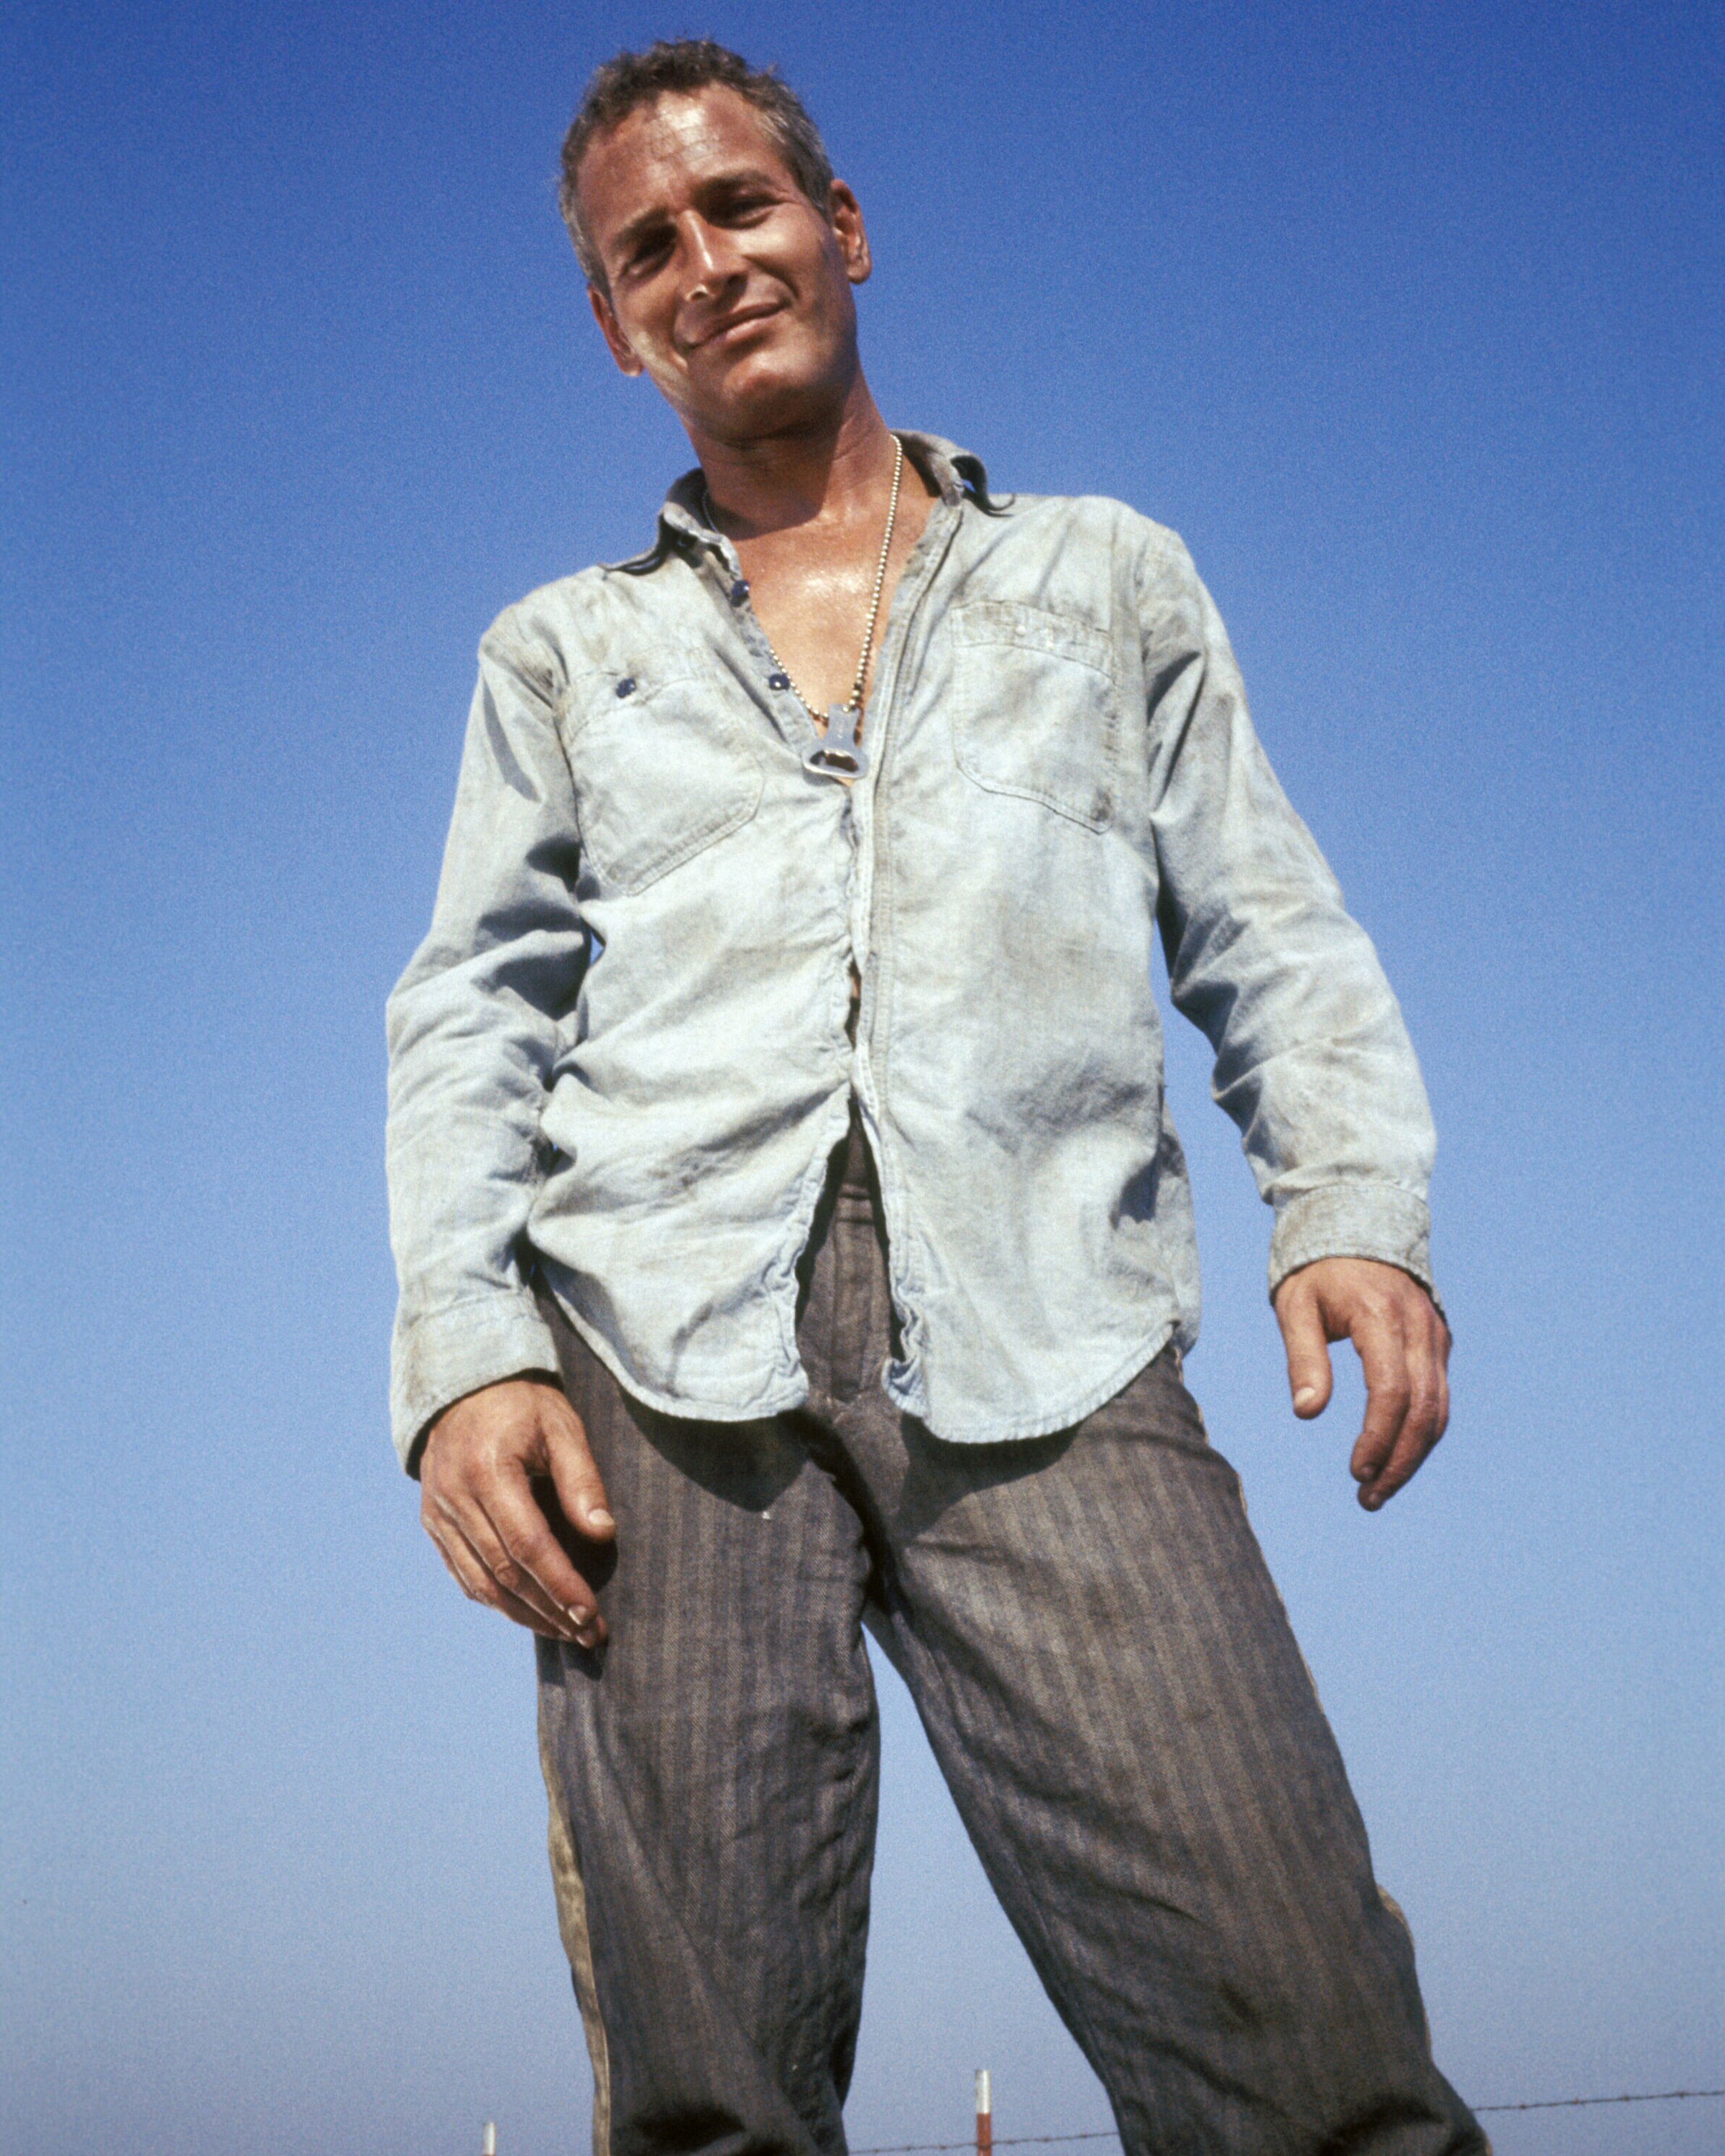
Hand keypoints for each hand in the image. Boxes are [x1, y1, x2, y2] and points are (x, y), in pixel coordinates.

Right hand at [419, 1376, 615, 1643]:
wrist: (465, 1385)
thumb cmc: (523, 1405)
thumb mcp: (562, 1427)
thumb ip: (582, 1479)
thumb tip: (603, 1534)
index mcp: (487, 1470)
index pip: (528, 1545)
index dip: (560, 1586)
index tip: (592, 1615)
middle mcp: (454, 1497)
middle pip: (504, 1573)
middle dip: (550, 1610)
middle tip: (589, 1634)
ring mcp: (437, 1513)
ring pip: (480, 1583)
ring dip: (525, 1615)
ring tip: (566, 1632)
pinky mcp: (432, 1522)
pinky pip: (463, 1574)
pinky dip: (496, 1600)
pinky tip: (528, 1612)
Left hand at [1272, 1258, 1450, 1510]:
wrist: (1358, 1221)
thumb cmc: (1317, 1269)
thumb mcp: (1295, 1306)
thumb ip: (1303, 1358)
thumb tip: (1308, 1412)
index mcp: (1382, 1317)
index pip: (1392, 1392)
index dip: (1378, 1438)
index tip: (1356, 1472)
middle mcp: (1419, 1329)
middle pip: (1424, 1410)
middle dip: (1399, 1461)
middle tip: (1368, 1498)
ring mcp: (1434, 1335)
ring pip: (1439, 1409)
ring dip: (1414, 1455)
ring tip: (1379, 1489)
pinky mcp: (1438, 1341)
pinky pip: (1439, 1396)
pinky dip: (1422, 1432)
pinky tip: (1395, 1456)